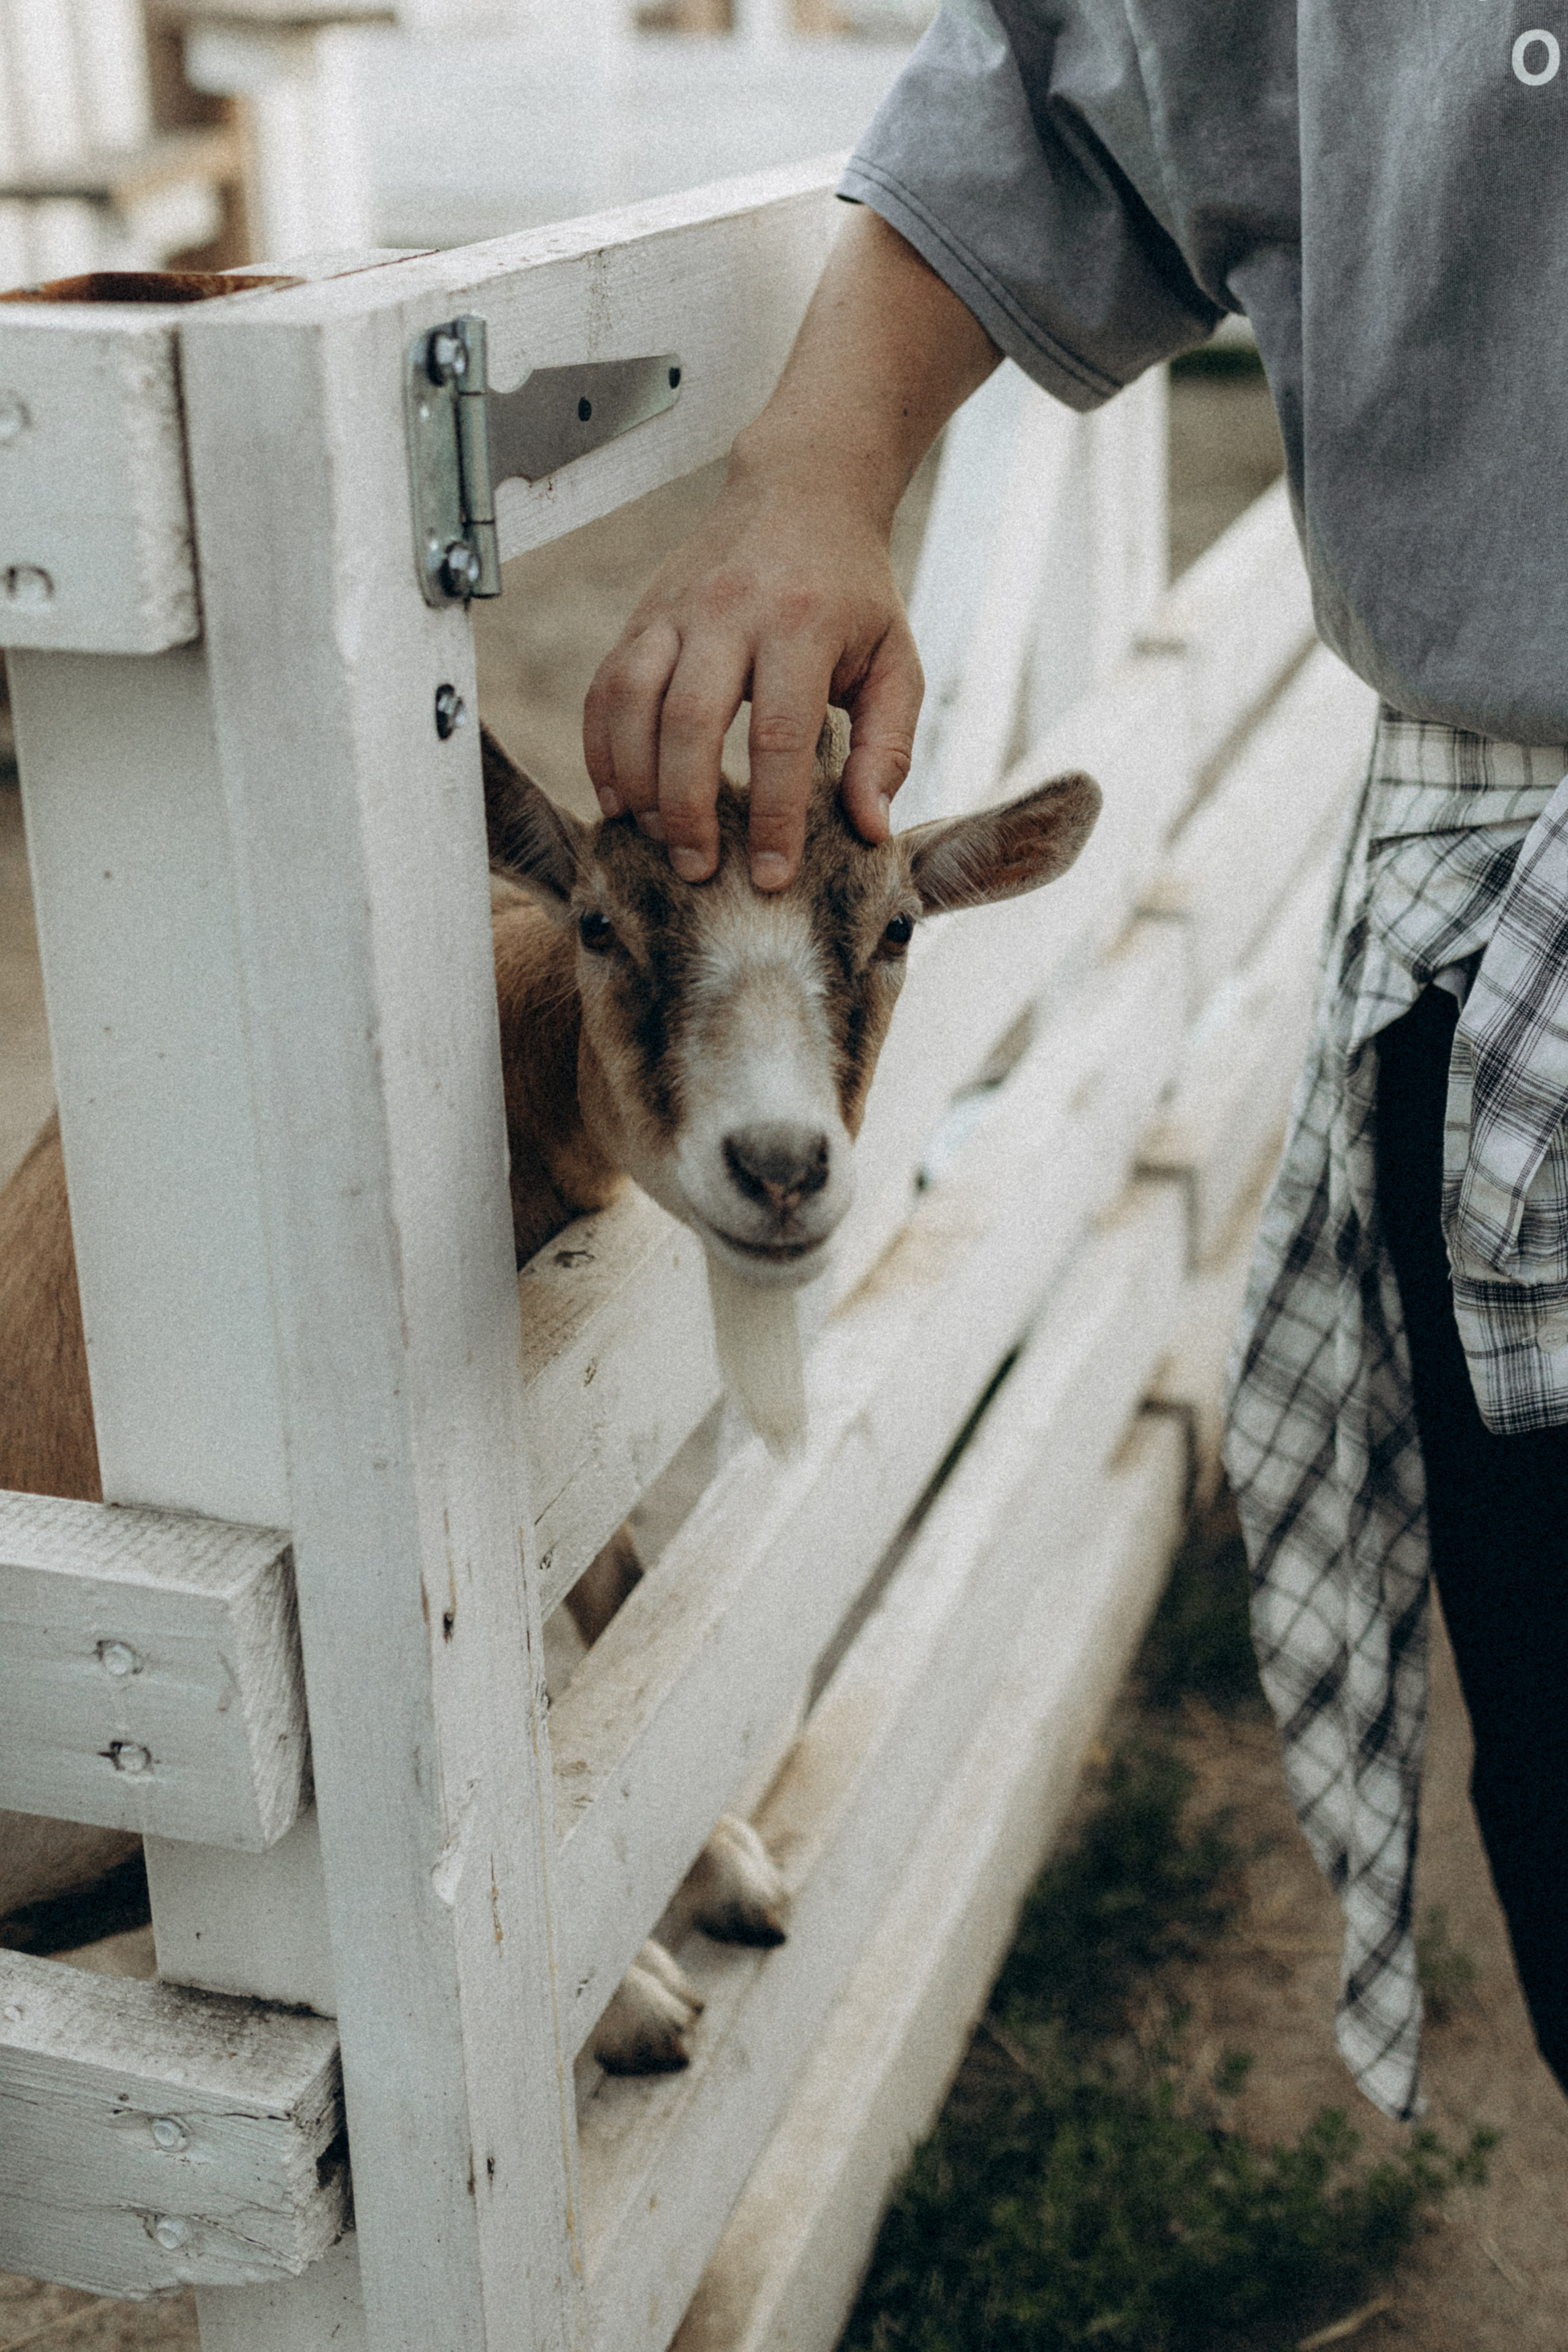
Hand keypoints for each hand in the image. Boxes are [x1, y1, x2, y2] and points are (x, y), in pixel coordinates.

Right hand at [583, 464, 921, 888]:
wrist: (801, 491)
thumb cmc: (854, 592)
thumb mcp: (896, 661)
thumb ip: (887, 747)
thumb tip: (869, 830)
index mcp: (801, 625)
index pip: (778, 738)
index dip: (773, 816)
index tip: (773, 875)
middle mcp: (729, 613)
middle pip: (689, 724)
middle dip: (688, 809)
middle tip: (699, 870)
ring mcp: (674, 612)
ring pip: (630, 704)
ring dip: (635, 783)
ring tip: (656, 840)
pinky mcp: (641, 617)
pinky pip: (603, 689)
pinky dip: (601, 749)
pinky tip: (618, 799)